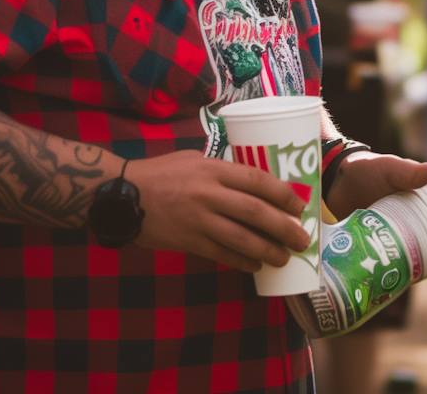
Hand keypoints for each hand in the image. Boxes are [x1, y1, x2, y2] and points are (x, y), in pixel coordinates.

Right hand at [127, 149, 310, 270]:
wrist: (123, 195)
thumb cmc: (161, 173)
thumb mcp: (194, 160)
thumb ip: (221, 171)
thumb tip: (253, 183)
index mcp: (213, 169)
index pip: (257, 181)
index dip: (282, 195)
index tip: (299, 206)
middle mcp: (209, 194)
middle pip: (255, 212)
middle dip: (283, 227)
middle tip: (303, 239)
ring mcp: (198, 220)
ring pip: (241, 238)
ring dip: (267, 250)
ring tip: (284, 258)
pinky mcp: (188, 241)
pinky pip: (221, 254)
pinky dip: (241, 261)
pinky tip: (255, 266)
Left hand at [325, 153, 426, 267]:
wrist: (334, 181)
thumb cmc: (365, 169)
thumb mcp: (387, 168)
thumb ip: (406, 171)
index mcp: (415, 204)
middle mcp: (406, 222)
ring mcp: (389, 236)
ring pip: (409, 255)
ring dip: (420, 265)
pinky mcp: (372, 247)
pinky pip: (387, 261)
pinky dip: (395, 271)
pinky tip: (399, 281)